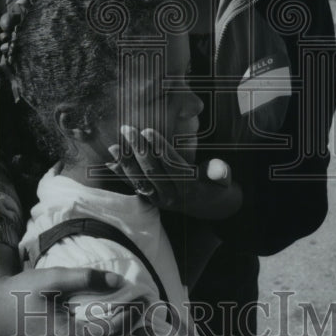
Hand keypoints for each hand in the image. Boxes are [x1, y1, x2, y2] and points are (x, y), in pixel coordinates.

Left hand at [107, 126, 242, 219]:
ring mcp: (159, 200)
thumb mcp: (224, 180)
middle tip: (127, 129)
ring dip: (126, 163)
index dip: (160, 148)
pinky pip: (134, 186)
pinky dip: (122, 174)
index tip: (148, 130)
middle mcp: (172, 197)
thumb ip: (220, 173)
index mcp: (190, 189)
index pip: (172, 166)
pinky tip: (111, 162)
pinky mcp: (150, 200)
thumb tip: (220, 168)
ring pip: (140, 180)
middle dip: (138, 150)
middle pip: (153, 172)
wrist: (208, 206)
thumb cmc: (216, 186)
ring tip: (114, 145)